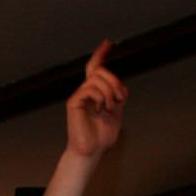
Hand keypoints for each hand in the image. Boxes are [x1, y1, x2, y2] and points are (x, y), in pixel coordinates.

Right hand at [63, 40, 126, 159]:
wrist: (91, 151)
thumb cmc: (101, 137)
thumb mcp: (117, 113)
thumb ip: (119, 97)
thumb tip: (122, 86)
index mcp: (95, 93)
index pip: (96, 68)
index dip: (100, 55)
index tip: (107, 44)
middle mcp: (85, 92)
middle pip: (100, 70)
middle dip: (114, 81)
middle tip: (119, 98)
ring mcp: (79, 96)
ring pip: (97, 79)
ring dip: (110, 92)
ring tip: (110, 107)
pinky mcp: (73, 102)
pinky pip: (89, 89)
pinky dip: (100, 98)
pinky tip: (101, 109)